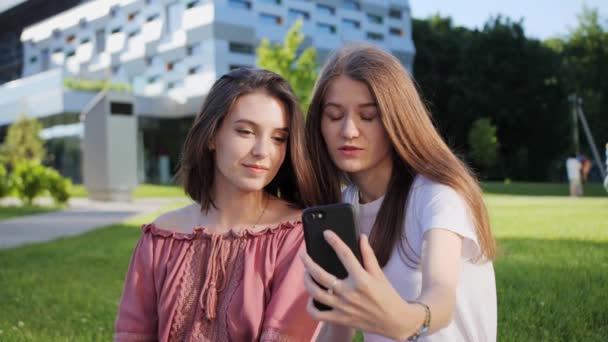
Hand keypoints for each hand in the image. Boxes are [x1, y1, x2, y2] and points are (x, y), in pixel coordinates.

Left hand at [300, 230, 419, 340]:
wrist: (395, 322)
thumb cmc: (387, 295)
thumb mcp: (379, 274)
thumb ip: (368, 255)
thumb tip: (361, 237)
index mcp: (362, 279)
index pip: (344, 255)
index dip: (334, 241)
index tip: (326, 233)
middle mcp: (350, 293)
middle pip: (321, 274)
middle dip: (308, 262)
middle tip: (303, 254)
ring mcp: (343, 307)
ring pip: (315, 293)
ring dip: (307, 281)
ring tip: (305, 273)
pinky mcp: (340, 319)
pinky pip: (318, 314)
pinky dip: (311, 306)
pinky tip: (311, 297)